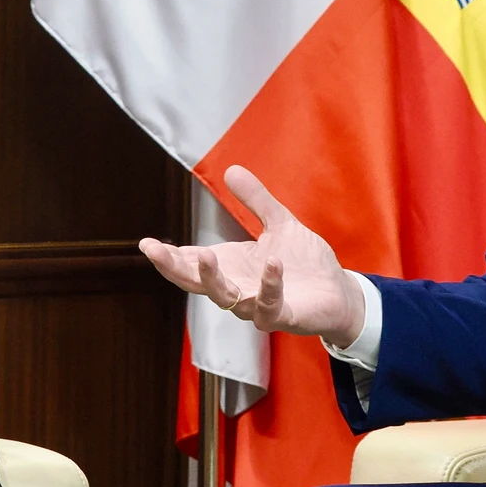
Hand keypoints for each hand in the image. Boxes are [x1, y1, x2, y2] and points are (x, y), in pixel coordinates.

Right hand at [138, 165, 365, 344]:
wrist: (340, 291)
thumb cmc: (305, 263)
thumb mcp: (279, 223)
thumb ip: (256, 201)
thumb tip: (231, 169)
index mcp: (233, 268)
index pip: (192, 265)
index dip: (169, 256)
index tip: (145, 243)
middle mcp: (239, 289)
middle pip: (197, 284)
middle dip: (175, 269)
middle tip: (155, 251)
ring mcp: (258, 306)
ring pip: (227, 299)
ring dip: (215, 279)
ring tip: (206, 255)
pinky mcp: (284, 316)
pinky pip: (270, 305)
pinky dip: (269, 285)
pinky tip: (272, 263)